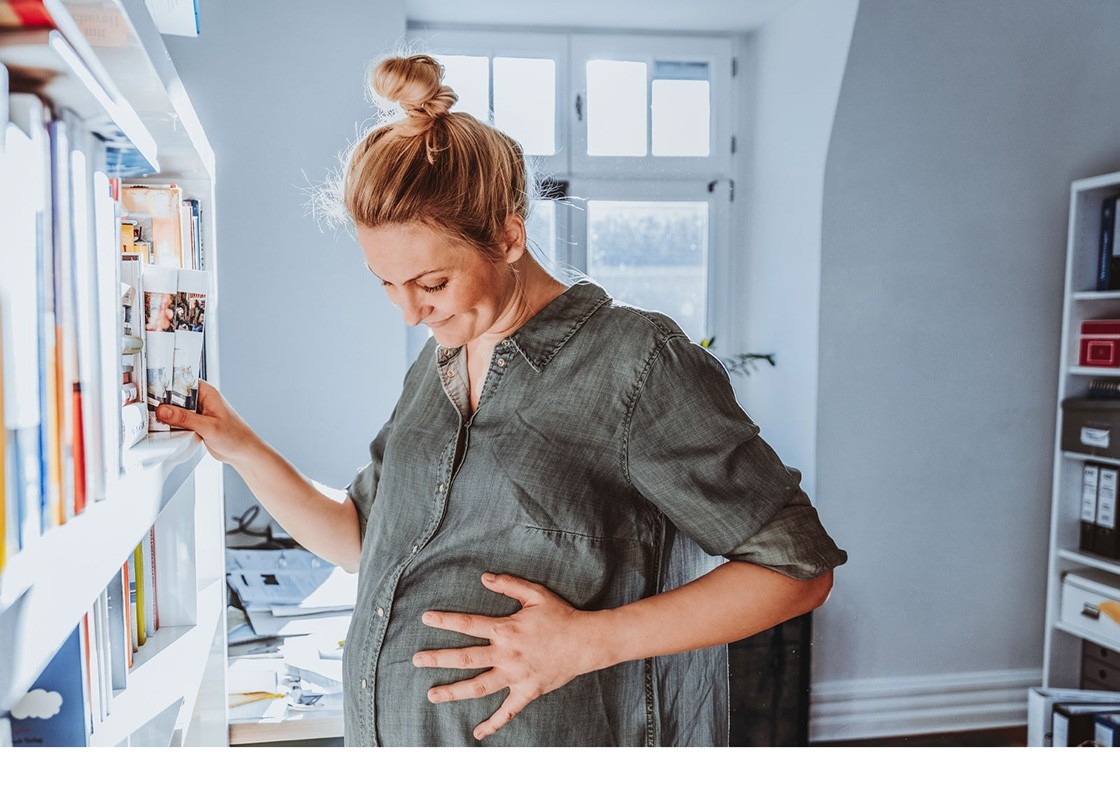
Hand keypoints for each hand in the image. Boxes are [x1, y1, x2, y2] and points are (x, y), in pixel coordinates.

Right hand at [155, 379, 255, 464]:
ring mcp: (196, 412)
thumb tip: (163, 410)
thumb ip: (185, 418)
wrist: (242, 453)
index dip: (165, 383)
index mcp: (206, 392)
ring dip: (165, 415)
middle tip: (144, 407)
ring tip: (149, 418)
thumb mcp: (208, 426)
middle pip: (174, 395)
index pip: (181, 381)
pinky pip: (177, 421)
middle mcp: (200, 400)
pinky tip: (160, 429)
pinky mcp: (194, 424)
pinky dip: (170, 425)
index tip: (148, 389)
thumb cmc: (235, 436)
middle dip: (161, 401)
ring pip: (174, 409)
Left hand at [412, 572, 603, 739]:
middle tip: (415, 660)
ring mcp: (515, 676)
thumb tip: (484, 577)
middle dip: (438, 659)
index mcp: (505, 629)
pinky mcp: (527, 691)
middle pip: (465, 658)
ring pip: (479, 687)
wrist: (586, 641)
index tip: (425, 619)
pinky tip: (477, 733)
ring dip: (454, 692)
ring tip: (432, 695)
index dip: (445, 621)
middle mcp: (506, 654)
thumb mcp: (535, 594)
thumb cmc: (560, 615)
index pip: (468, 624)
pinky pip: (508, 711)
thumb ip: (509, 585)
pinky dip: (493, 723)